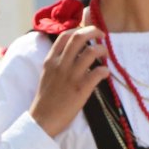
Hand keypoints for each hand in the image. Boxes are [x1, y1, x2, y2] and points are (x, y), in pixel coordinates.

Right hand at [29, 17, 108, 137]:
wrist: (42, 119)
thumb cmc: (47, 97)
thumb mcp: (48, 74)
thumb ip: (59, 61)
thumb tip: (76, 51)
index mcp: (50, 60)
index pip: (64, 35)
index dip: (79, 28)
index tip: (89, 31)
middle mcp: (60, 64)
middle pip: (78, 37)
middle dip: (94, 31)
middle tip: (102, 35)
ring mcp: (70, 76)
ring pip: (91, 52)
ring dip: (102, 50)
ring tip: (106, 55)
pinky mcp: (80, 89)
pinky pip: (98, 72)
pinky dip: (105, 70)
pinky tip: (105, 73)